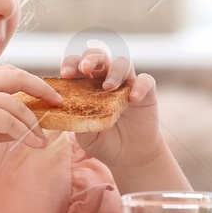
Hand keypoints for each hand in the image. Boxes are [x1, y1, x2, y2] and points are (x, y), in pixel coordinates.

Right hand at [0, 65, 56, 163]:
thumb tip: (20, 132)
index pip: (10, 73)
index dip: (31, 81)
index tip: (47, 94)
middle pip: (19, 77)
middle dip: (41, 88)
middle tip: (57, 102)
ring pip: (17, 105)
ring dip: (33, 123)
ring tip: (42, 139)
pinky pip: (10, 121)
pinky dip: (24, 133)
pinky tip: (31, 143)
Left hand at [58, 50, 165, 169]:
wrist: (129, 156)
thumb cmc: (104, 142)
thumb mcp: (85, 136)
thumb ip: (79, 121)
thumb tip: (65, 110)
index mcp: (88, 85)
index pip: (78, 65)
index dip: (71, 63)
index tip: (65, 74)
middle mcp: (107, 79)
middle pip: (100, 56)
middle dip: (91, 58)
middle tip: (85, 69)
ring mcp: (127, 83)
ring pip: (123, 63)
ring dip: (114, 71)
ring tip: (108, 88)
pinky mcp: (146, 92)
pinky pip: (146, 80)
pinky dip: (140, 86)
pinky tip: (133, 99)